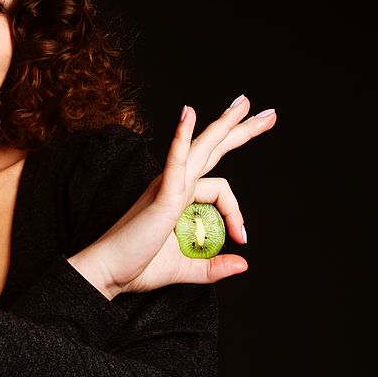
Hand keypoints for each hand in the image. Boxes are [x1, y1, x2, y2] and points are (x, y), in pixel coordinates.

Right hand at [68, 95, 276, 297]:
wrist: (110, 273)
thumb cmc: (138, 267)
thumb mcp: (187, 269)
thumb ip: (213, 266)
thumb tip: (243, 263)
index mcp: (179, 199)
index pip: (219, 189)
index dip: (237, 212)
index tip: (242, 238)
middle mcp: (174, 185)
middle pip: (211, 150)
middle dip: (239, 129)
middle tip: (267, 114)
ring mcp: (167, 187)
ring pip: (200, 149)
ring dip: (223, 124)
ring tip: (244, 104)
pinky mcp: (162, 195)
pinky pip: (175, 162)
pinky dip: (181, 138)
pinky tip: (188, 114)